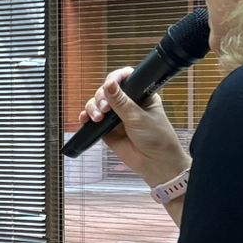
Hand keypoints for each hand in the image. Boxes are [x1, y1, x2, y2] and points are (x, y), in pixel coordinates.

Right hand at [81, 66, 186, 185]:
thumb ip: (121, 102)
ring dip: (93, 108)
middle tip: (105, 108)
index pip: (126, 79)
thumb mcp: (138, 117)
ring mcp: (116, 117)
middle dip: (101, 97)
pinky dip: (86, 117)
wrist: (156, 164)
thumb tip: (109, 84)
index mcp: (141, 95)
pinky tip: (85, 120)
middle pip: (106, 91)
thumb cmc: (157, 138)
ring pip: (97, 104)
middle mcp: (127, 104)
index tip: (108, 84)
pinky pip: (92, 119)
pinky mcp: (107, 130)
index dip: (115, 78)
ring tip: (98, 118)